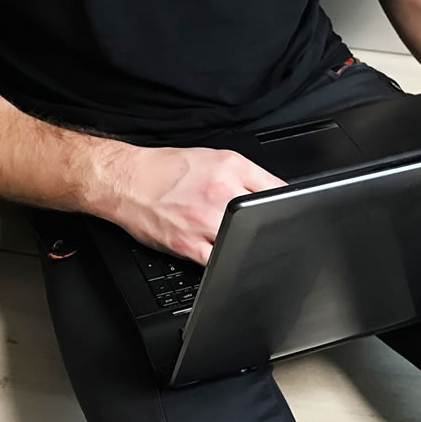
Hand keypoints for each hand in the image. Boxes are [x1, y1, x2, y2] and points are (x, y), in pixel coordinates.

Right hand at [96, 146, 285, 264]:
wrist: (128, 181)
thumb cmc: (167, 170)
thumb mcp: (214, 158)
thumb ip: (248, 174)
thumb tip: (279, 192)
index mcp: (230, 168)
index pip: (276, 190)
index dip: (287, 206)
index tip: (291, 216)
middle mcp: (220, 193)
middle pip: (263, 219)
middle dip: (270, 229)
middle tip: (272, 236)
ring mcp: (205, 221)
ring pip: (244, 243)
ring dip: (250, 248)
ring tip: (247, 247)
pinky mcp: (189, 245)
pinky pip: (219, 262)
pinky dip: (228, 263)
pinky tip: (229, 260)